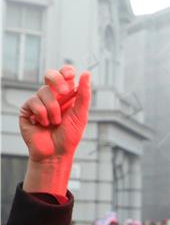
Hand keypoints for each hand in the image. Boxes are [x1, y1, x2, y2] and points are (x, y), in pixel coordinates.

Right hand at [19, 66, 90, 195]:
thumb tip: (86, 73)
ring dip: (53, 109)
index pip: (64, 74)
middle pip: (50, 75)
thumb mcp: (81, 113)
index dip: (66, 71)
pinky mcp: (27, 110)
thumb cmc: (70, 135)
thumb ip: (83, 94)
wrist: (55, 152)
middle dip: (57, 81)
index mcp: (66, 95)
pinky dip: (42, 114)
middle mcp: (52, 96)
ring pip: (43, 91)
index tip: (70, 76)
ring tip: (55, 122)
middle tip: (64, 93)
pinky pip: (33, 102)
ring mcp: (38, 102)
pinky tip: (44, 124)